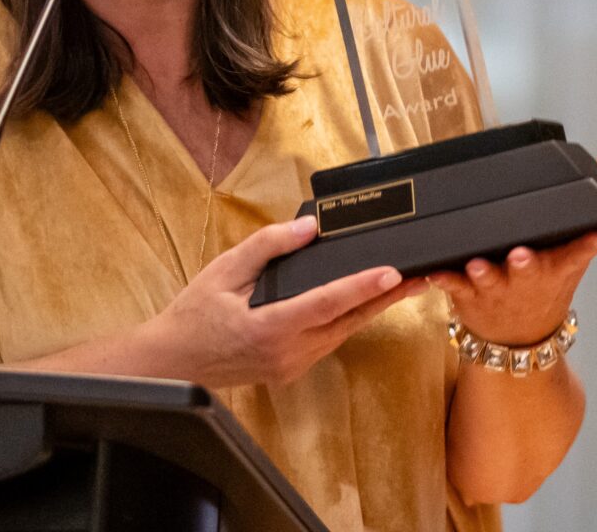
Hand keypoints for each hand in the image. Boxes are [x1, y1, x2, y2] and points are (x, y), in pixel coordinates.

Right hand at [145, 214, 425, 386]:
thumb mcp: (223, 270)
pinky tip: (365, 301)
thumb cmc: (194, 311)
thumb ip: (266, 247)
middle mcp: (288, 353)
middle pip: (348, 322)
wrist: (175, 362)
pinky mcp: (292, 369)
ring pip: (343, 333)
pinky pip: (329, 340)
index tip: (392, 273)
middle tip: (421, 275)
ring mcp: (292, 365)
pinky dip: (350, 318)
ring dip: (372, 308)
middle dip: (386, 298)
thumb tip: (308, 227)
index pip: (326, 303)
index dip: (361, 287)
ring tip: (403, 285)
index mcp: (270, 328)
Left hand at [426, 156, 596, 345]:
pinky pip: (455, 286)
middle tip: (521, 254)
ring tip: (477, 265)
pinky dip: (445, 279)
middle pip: (529, 270)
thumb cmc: (544, 282)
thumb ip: (584, 206)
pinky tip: (434, 270)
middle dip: (525, 264)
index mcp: (556, 267)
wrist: (520, 338)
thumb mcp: (568, 252)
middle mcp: (528, 279)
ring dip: (484, 273)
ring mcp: (498, 288)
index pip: (578, 255)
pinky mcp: (469, 293)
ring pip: (490, 280)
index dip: (588, 245)